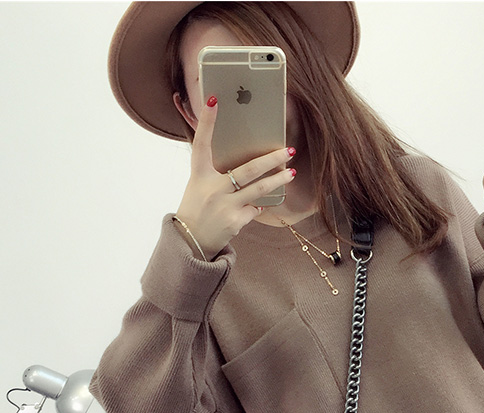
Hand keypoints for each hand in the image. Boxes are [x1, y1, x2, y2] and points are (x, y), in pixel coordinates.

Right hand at [175, 96, 296, 259]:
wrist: (191, 240)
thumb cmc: (198, 206)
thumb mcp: (200, 184)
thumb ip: (216, 170)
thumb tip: (246, 159)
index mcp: (199, 174)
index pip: (201, 142)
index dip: (207, 121)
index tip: (214, 99)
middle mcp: (211, 188)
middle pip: (247, 169)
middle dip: (270, 159)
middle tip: (288, 151)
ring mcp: (224, 206)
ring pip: (258, 189)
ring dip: (278, 180)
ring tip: (292, 173)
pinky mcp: (234, 221)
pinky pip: (255, 209)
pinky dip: (260, 204)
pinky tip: (263, 202)